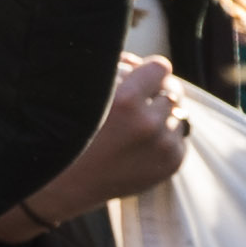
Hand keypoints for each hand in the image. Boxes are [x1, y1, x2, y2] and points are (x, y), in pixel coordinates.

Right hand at [0, 53, 190, 237]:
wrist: (66, 184)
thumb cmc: (68, 135)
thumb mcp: (82, 97)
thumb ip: (115, 73)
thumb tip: (139, 62)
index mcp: (126, 102)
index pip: (160, 67)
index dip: (147, 69)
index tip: (138, 75)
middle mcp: (149, 125)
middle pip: (172, 90)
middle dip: (155, 92)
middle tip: (137, 101)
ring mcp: (163, 147)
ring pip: (178, 114)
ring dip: (161, 115)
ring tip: (135, 126)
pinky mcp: (171, 164)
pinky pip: (179, 137)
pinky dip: (164, 136)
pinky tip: (140, 143)